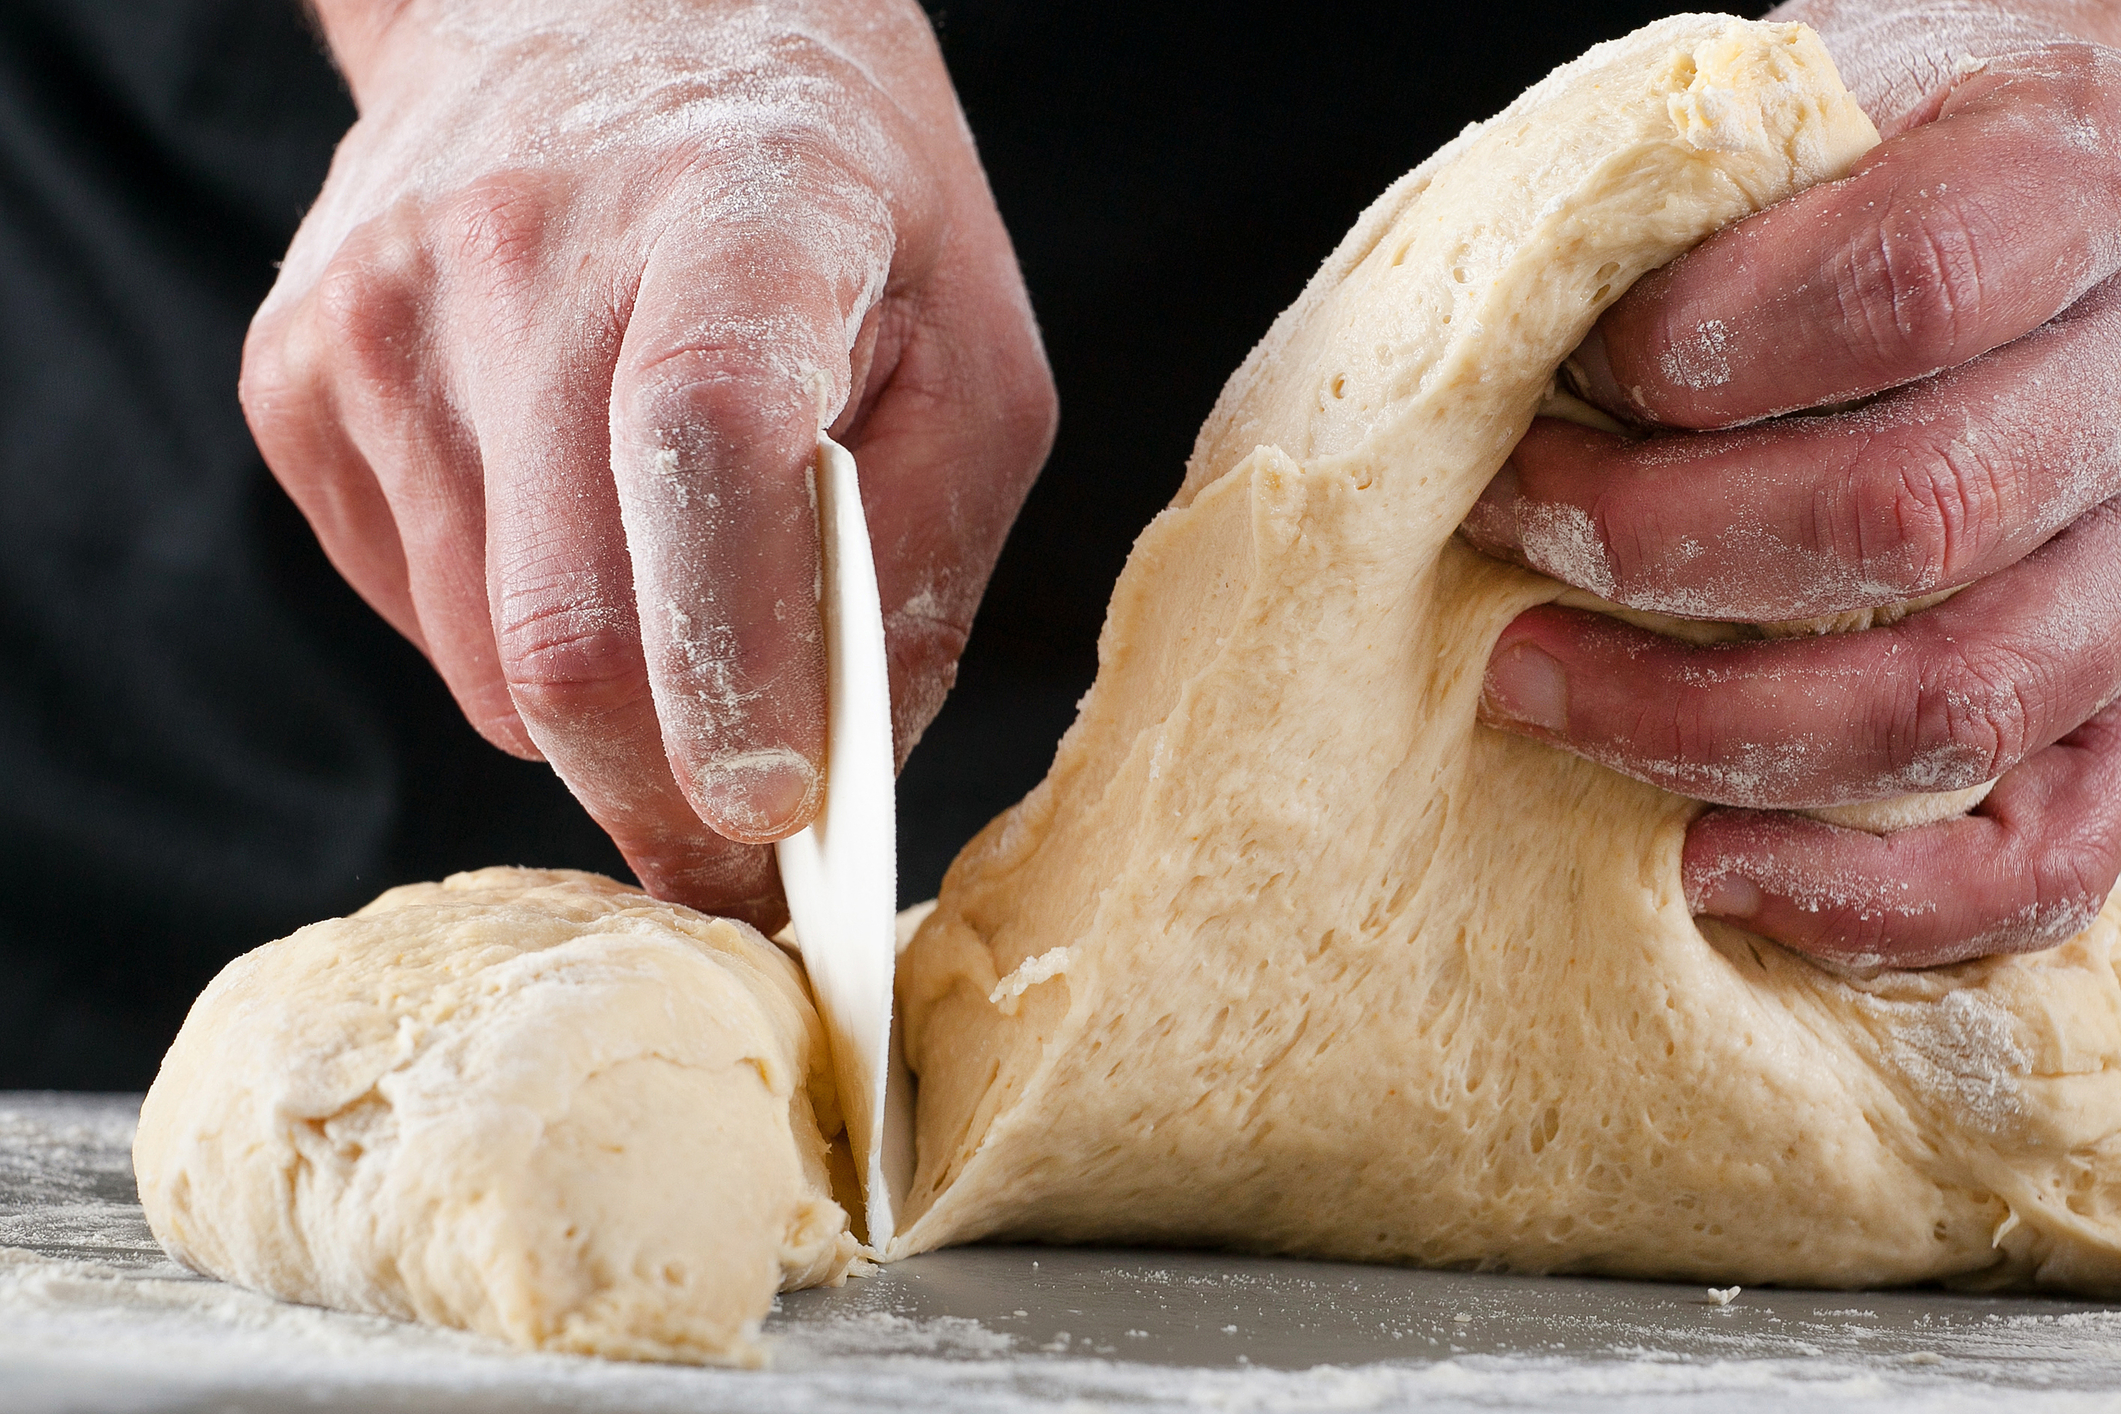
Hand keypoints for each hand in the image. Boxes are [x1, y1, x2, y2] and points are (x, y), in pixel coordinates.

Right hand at [241, 0, 1055, 926]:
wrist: (592, 11)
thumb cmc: (826, 189)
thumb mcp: (966, 341)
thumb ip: (923, 554)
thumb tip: (843, 773)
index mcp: (734, 214)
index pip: (703, 445)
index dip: (735, 659)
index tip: (776, 809)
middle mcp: (525, 252)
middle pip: (567, 627)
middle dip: (662, 796)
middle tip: (741, 858)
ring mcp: (380, 315)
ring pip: (487, 658)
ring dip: (600, 713)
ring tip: (673, 602)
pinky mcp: (295, 376)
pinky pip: (417, 611)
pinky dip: (511, 641)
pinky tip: (570, 525)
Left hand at [1463, 0, 2120, 967]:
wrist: (2052, 208)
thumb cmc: (1872, 165)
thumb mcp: (1804, 103)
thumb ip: (1709, 189)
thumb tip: (1514, 318)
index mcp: (2063, 182)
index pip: (1899, 291)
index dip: (1696, 352)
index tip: (1564, 375)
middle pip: (1906, 513)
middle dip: (1655, 545)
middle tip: (1510, 529)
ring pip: (1952, 700)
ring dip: (1702, 720)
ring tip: (1537, 684)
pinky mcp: (2117, 715)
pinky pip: (2040, 858)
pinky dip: (1866, 897)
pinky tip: (1705, 865)